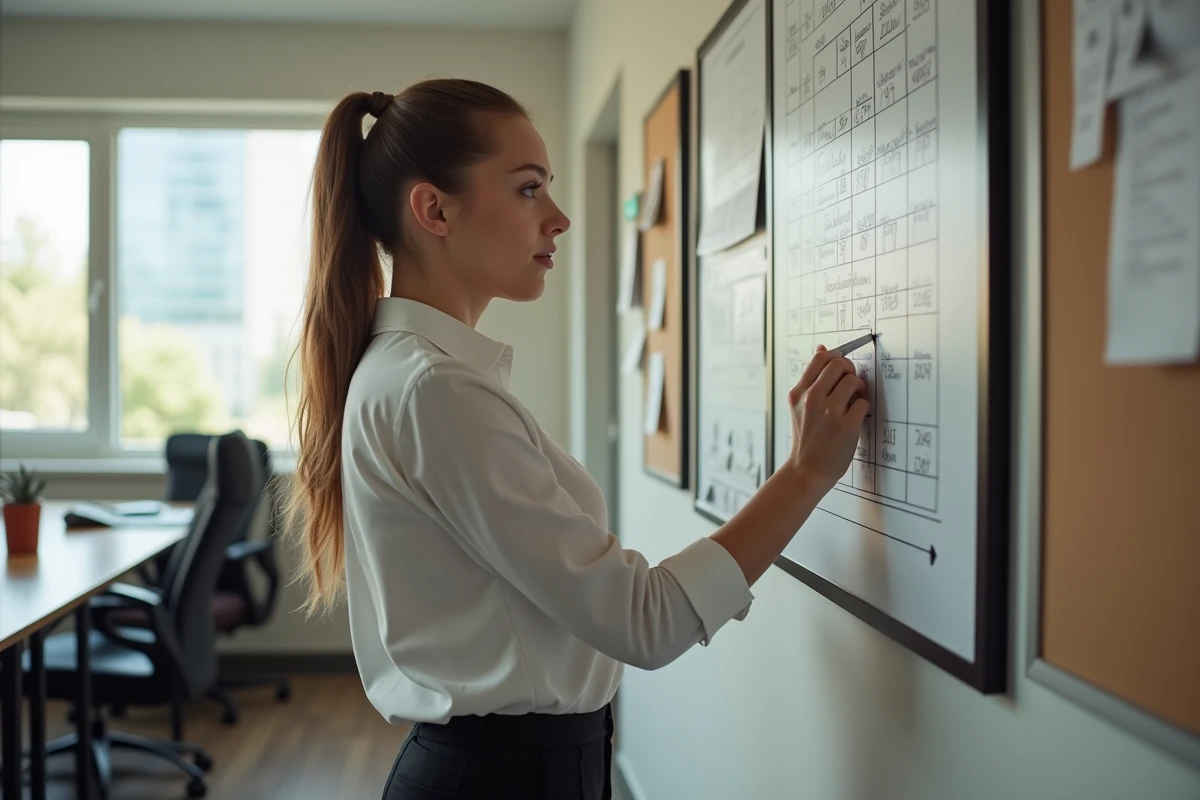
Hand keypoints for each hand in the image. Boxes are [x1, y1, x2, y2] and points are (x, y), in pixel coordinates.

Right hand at [787, 345, 868, 490]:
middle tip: (851, 383)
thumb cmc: (807, 438)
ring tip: (854, 400)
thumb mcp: (799, 406)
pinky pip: (863, 402)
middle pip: (839, 364)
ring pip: (854, 381)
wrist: (807, 470)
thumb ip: (811, 379)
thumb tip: (822, 347)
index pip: (821, 358)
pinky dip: (862, 407)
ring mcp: (830, 412)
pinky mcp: (847, 425)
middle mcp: (812, 399)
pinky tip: (855, 416)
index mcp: (798, 393)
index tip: (841, 367)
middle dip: (850, 370)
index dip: (836, 357)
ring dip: (859, 388)